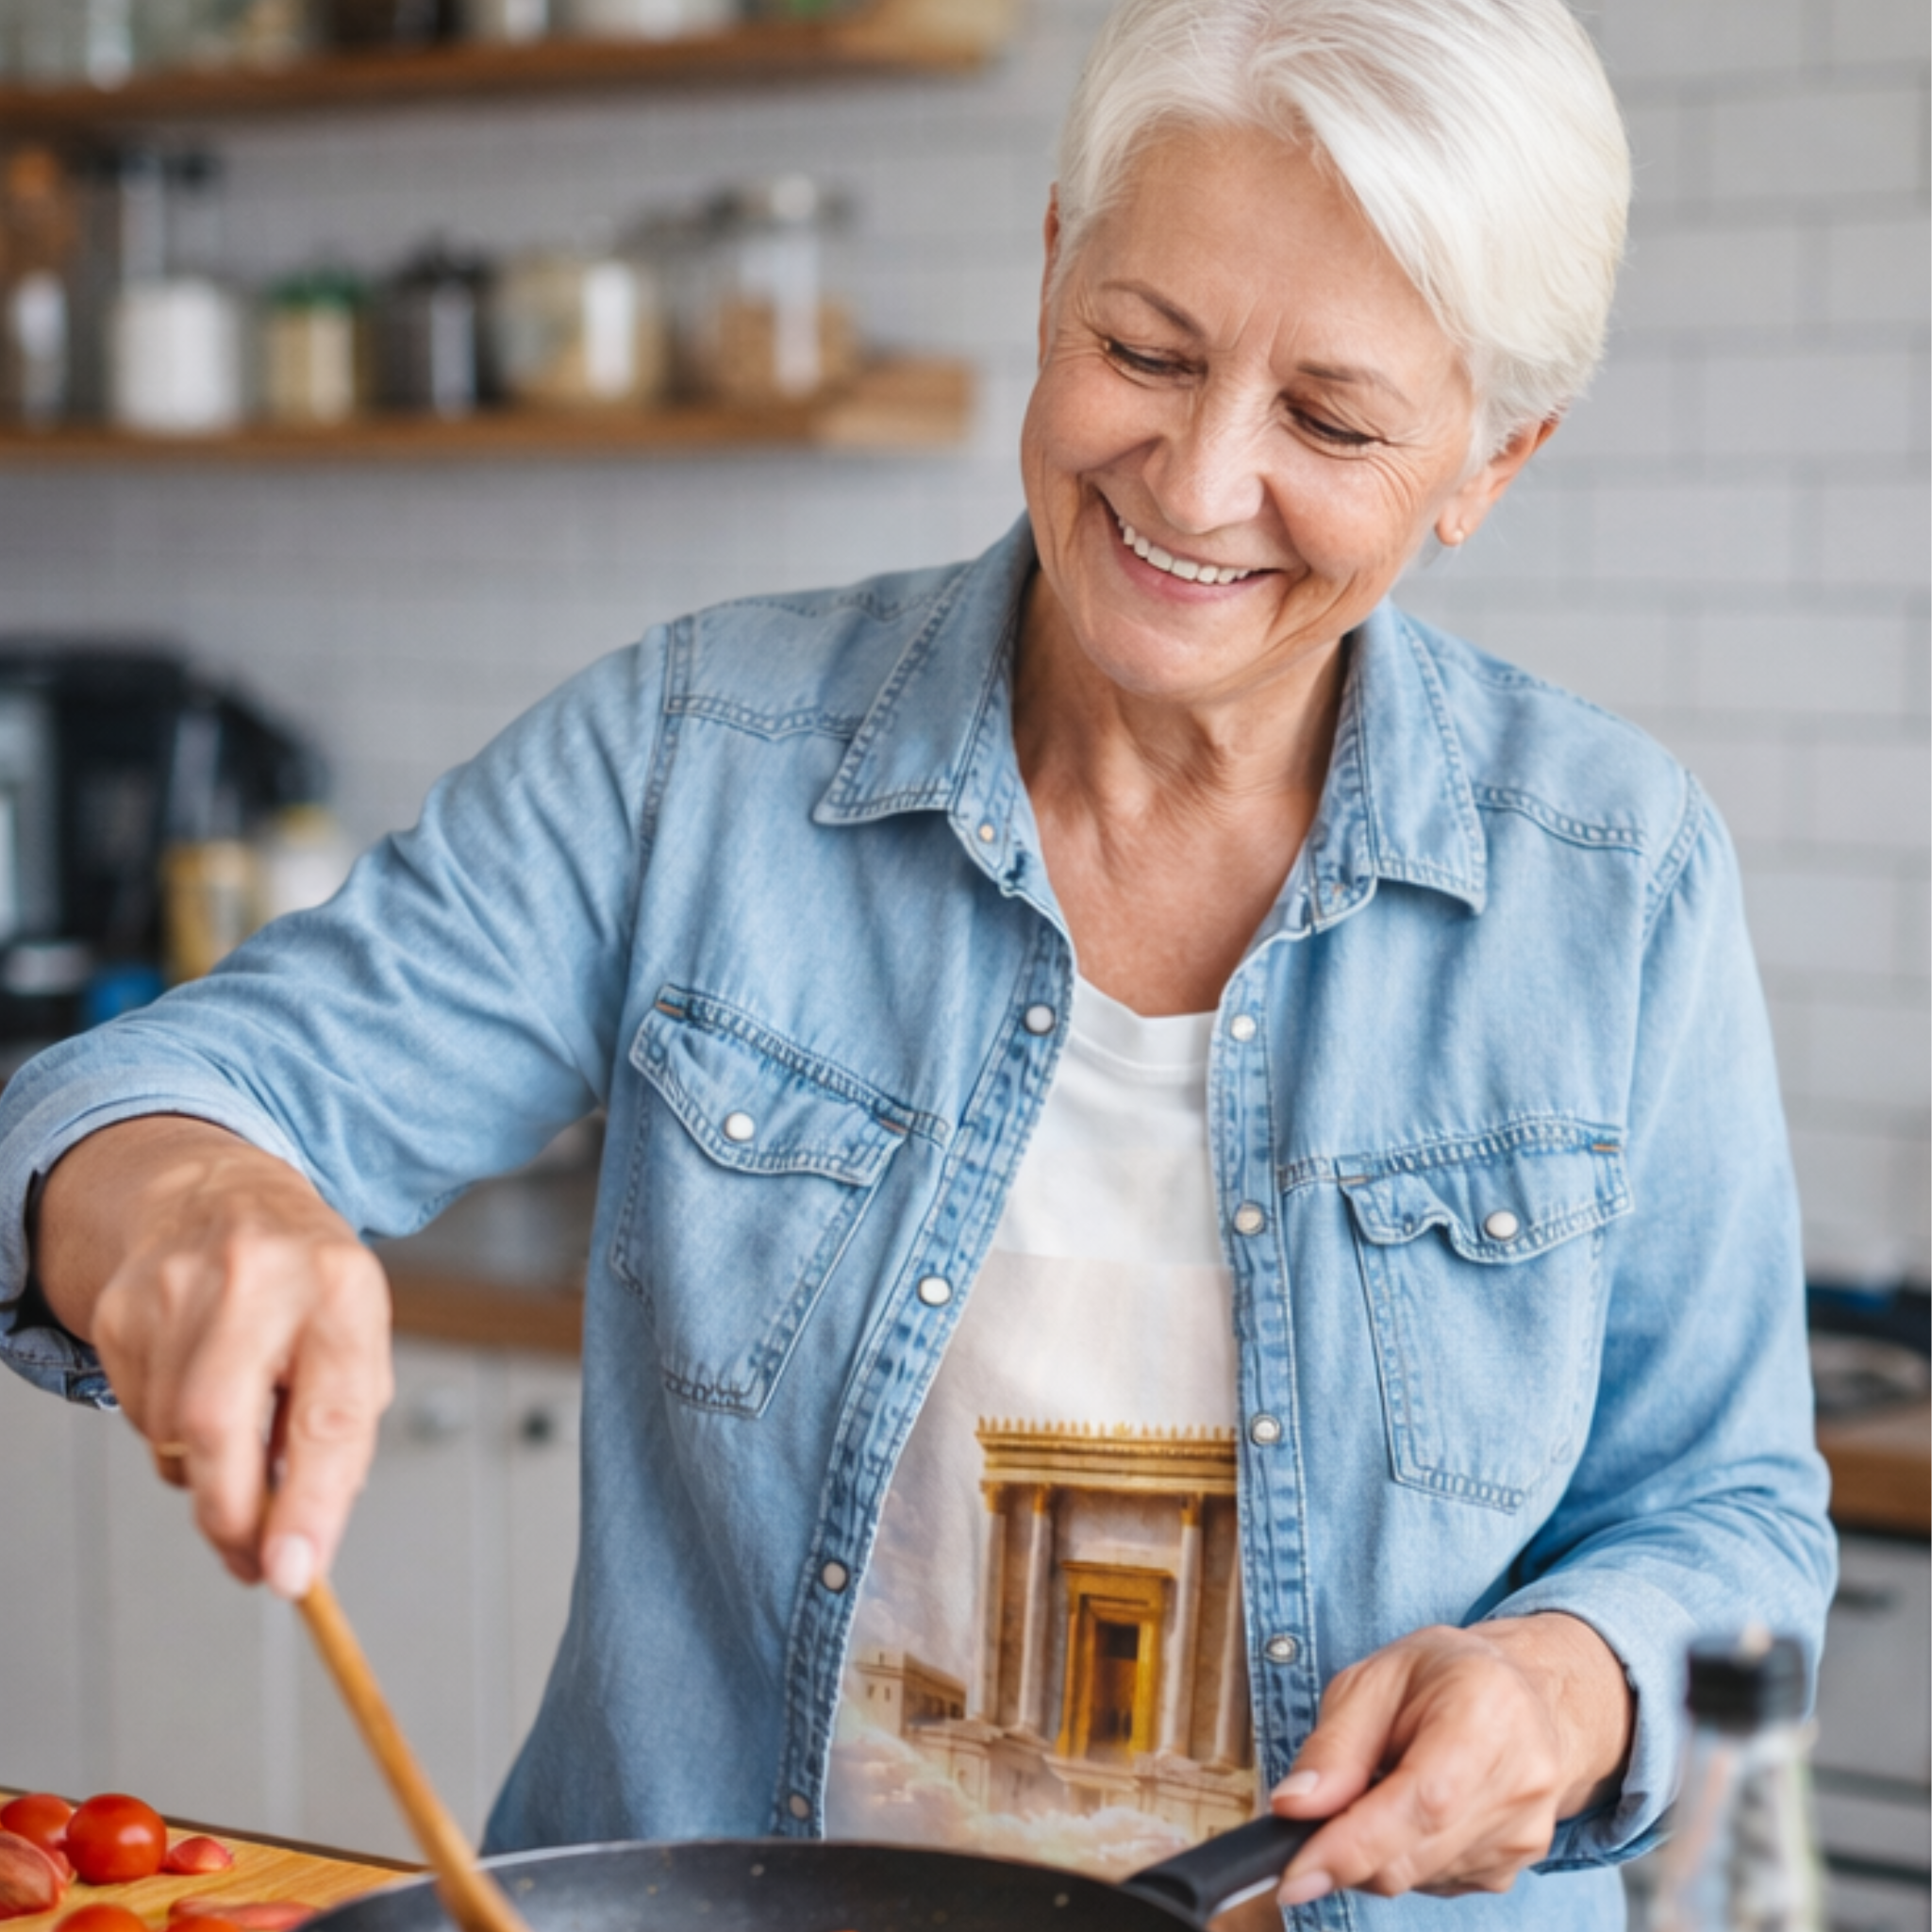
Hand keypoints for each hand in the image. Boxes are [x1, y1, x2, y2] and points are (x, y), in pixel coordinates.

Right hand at [36, 1116, 393, 1595]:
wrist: (218, 1196)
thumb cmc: (305, 1285)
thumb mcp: (356, 1337)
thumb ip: (339, 1435)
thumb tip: (301, 1541)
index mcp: (342, 1287)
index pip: (328, 1411)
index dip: (311, 1502)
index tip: (294, 1572)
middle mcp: (260, 1277)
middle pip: (220, 1426)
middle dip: (232, 1512)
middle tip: (253, 1557)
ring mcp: (179, 1287)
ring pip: (175, 1434)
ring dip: (208, 1465)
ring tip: (241, 1421)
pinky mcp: (123, 1307)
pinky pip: (141, 1415)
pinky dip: (173, 1430)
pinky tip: (199, 1383)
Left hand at [1268, 1615, 1633, 1906]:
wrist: (1527, 1694)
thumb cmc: (1444, 1676)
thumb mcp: (1375, 1677)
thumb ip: (1334, 1744)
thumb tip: (1293, 1807)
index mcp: (1487, 1711)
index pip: (1423, 1801)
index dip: (1354, 1845)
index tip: (1295, 1873)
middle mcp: (1520, 1779)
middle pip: (1414, 1855)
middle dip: (1344, 1851)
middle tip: (1313, 1814)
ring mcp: (1524, 1833)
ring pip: (1415, 1879)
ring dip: (1373, 1851)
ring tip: (1380, 1784)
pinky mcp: (1514, 1868)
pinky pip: (1433, 1885)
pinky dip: (1402, 1857)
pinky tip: (1409, 1808)